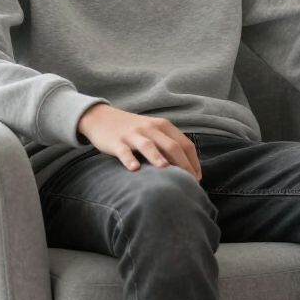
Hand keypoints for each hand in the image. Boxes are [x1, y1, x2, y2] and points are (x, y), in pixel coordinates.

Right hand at [77, 104, 201, 178]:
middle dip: (183, 164)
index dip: (193, 161)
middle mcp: (150, 128)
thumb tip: (185, 167)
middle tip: (189, 182)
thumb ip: (167, 144)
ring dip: (157, 157)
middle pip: (171, 145)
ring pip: (148, 145)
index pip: (184, 143)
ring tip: (165, 170)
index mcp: (163, 126)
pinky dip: (129, 159)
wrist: (102, 118)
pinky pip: (124, 151)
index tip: (197, 178)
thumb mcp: (153, 131)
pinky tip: (134, 169)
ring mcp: (133, 134)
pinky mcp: (116, 141)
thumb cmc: (133, 129)